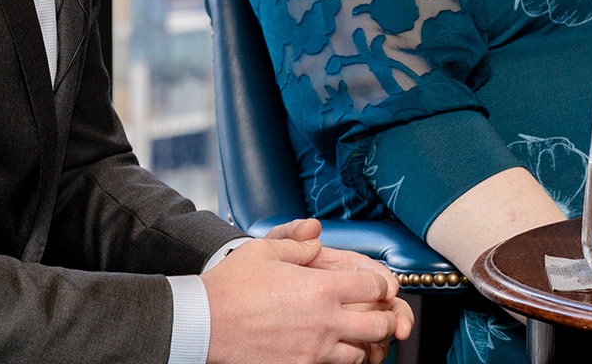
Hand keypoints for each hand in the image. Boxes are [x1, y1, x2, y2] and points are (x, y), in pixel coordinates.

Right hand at [203, 235, 411, 363]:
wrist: (204, 323)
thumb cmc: (232, 285)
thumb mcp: (266, 250)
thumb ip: (299, 243)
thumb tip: (316, 240)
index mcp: (322, 288)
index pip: (375, 286)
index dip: (382, 284)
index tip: (378, 285)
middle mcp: (325, 321)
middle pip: (379, 324)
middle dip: (387, 318)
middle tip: (383, 314)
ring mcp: (314, 350)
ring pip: (360, 353)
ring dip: (363, 343)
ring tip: (355, 335)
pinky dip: (340, 359)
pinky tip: (329, 349)